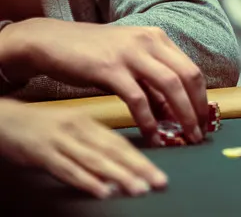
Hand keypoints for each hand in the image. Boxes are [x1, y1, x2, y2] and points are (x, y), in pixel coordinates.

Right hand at [0, 20, 207, 145]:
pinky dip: (149, 119)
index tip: (204, 119)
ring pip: (170, 85)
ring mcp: (131, 53)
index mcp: (158, 38)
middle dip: (198, 107)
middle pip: (187, 76)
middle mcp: (149, 41)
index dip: (201, 96)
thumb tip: (171, 110)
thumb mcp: (128, 60)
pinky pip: (137, 98)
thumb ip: (149, 81)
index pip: (191, 68)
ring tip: (186, 137)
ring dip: (182, 114)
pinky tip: (153, 135)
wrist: (52, 42)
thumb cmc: (91, 54)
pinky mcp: (110, 68)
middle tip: (200, 133)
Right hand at [0, 99, 167, 198]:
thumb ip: (93, 139)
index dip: (141, 158)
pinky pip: (68, 169)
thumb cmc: (38, 125)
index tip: (159, 173)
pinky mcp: (42, 153)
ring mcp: (60, 141)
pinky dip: (86, 180)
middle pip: (114, 151)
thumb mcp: (70, 126)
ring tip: (138, 189)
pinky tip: (101, 190)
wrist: (3, 117)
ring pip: (95, 160)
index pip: (120, 142)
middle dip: (139, 169)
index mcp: (87, 122)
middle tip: (159, 183)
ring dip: (119, 176)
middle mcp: (78, 129)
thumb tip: (120, 157)